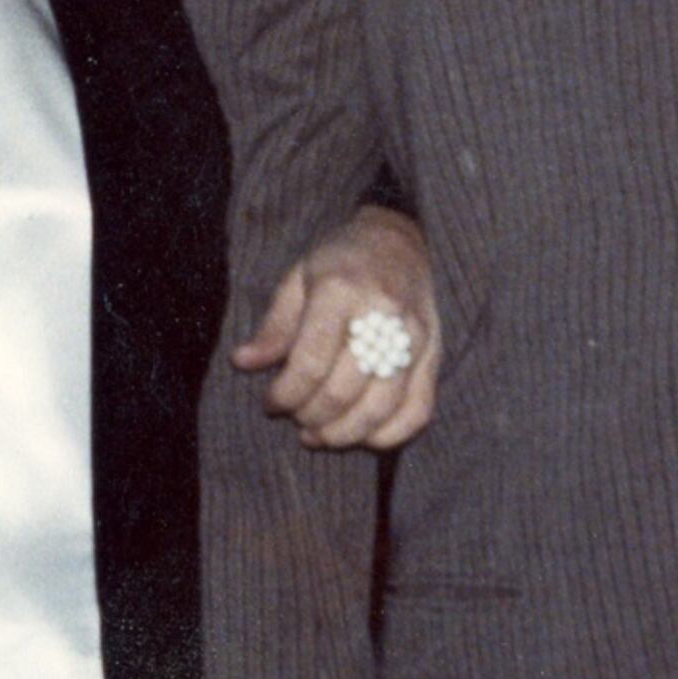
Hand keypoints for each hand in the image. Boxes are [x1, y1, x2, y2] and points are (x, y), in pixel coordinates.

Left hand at [234, 204, 440, 448]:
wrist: (399, 241)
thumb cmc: (339, 261)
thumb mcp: (297, 279)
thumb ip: (274, 326)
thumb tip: (242, 363)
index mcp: (340, 290)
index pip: (311, 362)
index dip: (286, 394)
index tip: (270, 403)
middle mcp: (382, 315)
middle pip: (345, 390)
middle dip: (312, 416)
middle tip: (295, 419)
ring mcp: (415, 337)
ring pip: (381, 408)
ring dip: (345, 434)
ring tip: (319, 436)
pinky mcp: (435, 355)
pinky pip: (419, 410)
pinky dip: (389, 435)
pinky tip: (362, 437)